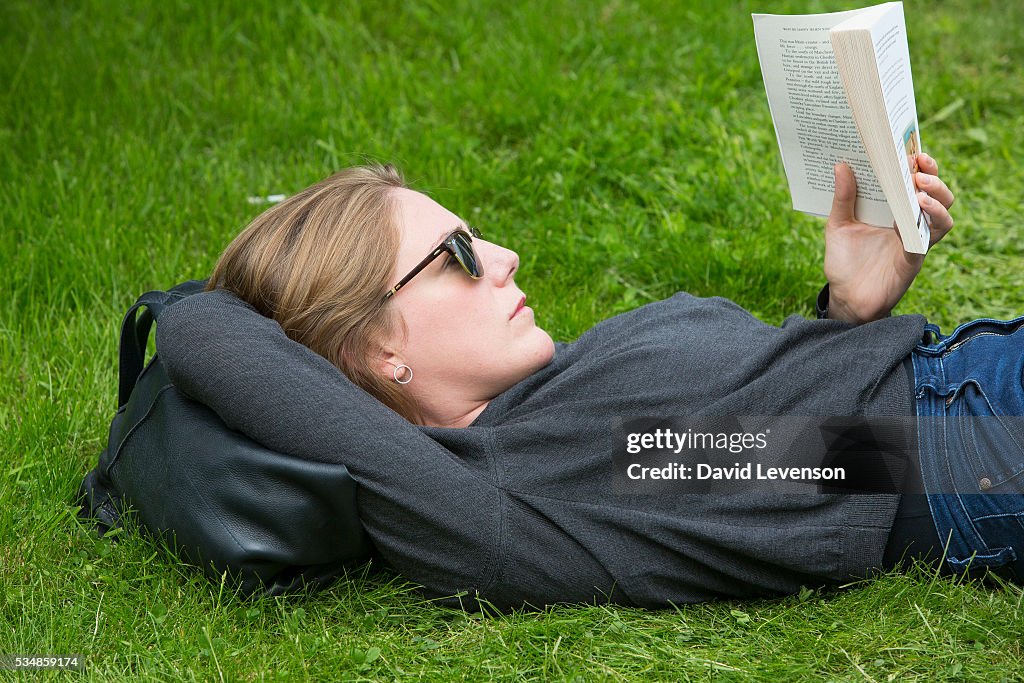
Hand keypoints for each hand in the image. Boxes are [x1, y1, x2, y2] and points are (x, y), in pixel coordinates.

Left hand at [824, 153, 954, 323]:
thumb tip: (840, 165)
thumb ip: (842, 198)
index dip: (922, 166)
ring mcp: (915, 240)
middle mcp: (910, 222)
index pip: (917, 182)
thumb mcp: (837, 225)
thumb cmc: (844, 260)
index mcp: (894, 209)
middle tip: (917, 169)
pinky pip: (928, 240)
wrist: (845, 297)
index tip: (914, 151)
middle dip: (934, 179)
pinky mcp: (913, 259)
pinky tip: (906, 218)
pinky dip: (923, 226)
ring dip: (937, 200)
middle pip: (939, 195)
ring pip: (945, 216)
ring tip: (919, 191)